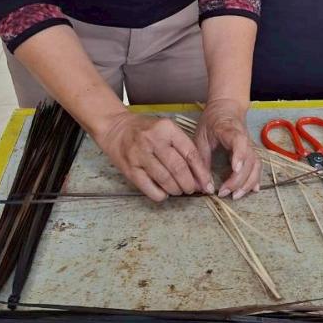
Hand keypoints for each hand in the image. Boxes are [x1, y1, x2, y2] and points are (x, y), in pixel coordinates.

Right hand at [93, 111, 213, 202]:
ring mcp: (140, 154)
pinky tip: (164, 193)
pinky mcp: (129, 168)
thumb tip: (200, 176)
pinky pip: (148, 187)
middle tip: (192, 189)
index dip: (201, 172)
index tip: (207, 184)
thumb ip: (183, 148)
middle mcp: (153, 140)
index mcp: (167, 128)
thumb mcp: (167, 129)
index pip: (190, 153)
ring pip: (165, 179)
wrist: (115, 128)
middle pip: (179, 168)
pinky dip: (160, 194)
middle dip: (189, 184)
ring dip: (176, 190)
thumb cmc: (146, 130)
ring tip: (179, 190)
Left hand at [194, 99, 260, 200]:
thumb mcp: (201, 136)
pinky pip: (257, 167)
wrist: (227, 107)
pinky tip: (252, 191)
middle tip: (223, 192)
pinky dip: (255, 179)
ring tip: (235, 195)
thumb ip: (201, 160)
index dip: (239, 154)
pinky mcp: (251, 151)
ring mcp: (250, 145)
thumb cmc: (212, 120)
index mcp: (229, 129)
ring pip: (255, 165)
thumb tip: (201, 185)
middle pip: (248, 159)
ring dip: (248, 182)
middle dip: (238, 179)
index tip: (235, 168)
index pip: (239, 140)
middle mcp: (244, 138)